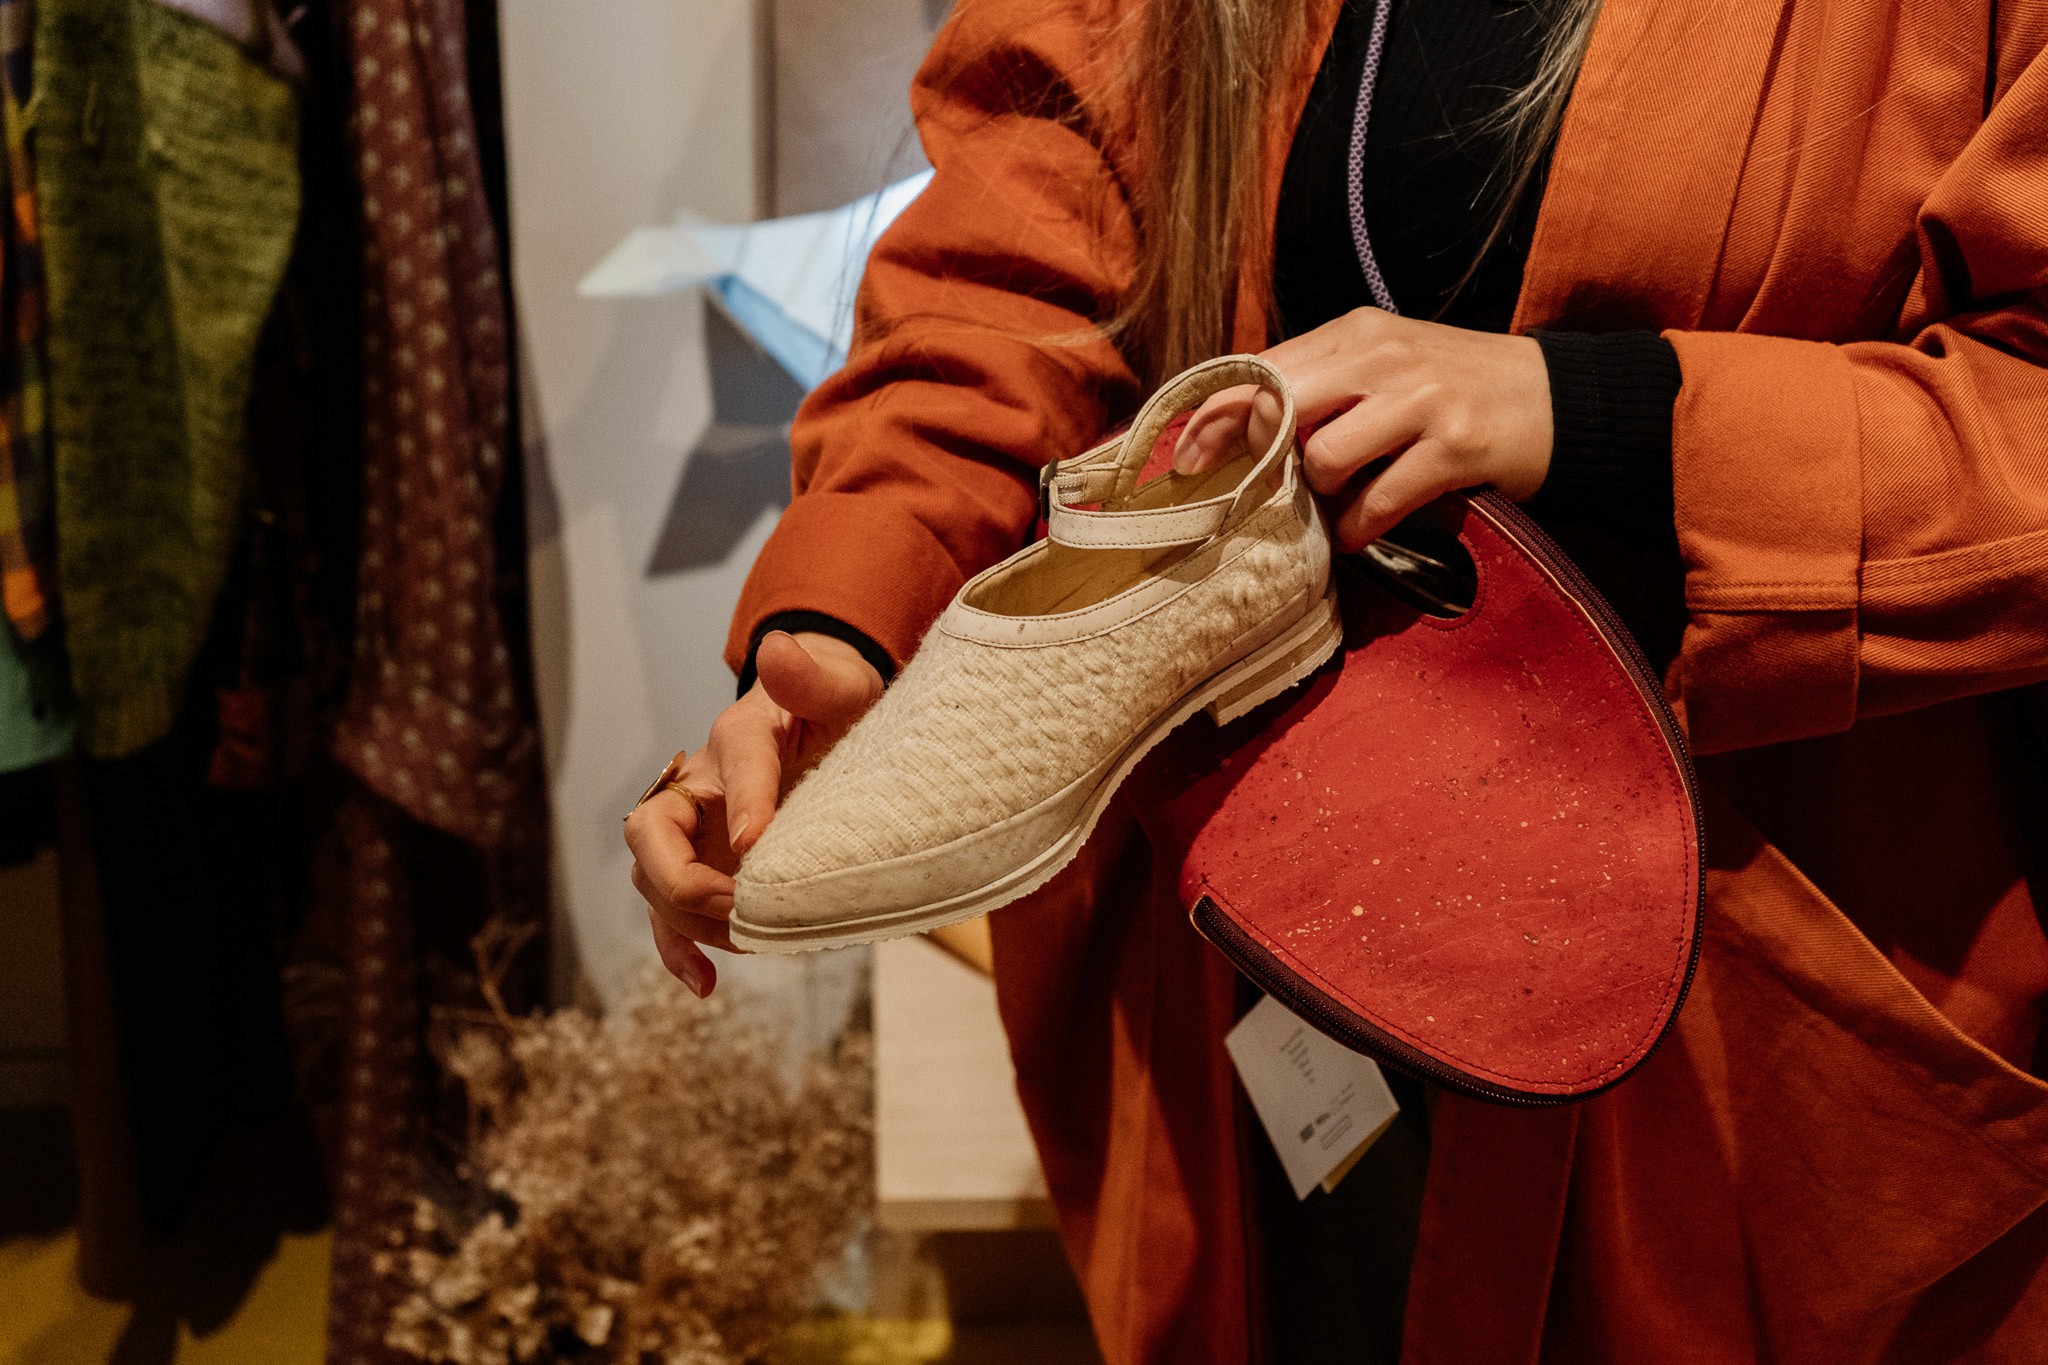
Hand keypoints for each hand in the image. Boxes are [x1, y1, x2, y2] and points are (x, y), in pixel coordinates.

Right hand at [624, 631, 882, 995]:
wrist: (825, 728)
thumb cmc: (836, 709)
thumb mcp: (841, 686)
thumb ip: (812, 677)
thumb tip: (778, 651)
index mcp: (740, 734)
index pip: (734, 763)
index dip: (745, 803)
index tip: (757, 843)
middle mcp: (700, 784)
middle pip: (653, 831)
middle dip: (684, 877)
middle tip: (736, 903)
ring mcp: (694, 833)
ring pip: (655, 881)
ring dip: (690, 920)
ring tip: (745, 942)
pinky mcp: (701, 870)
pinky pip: (671, 915)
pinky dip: (680, 950)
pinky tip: (704, 983)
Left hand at [1173, 307, 1552, 550]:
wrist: (1559, 400)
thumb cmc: (1456, 388)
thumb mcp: (1385, 367)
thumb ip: (1319, 386)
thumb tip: (1234, 427)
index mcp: (1355, 333)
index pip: (1258, 370)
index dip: (1211, 419)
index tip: (1183, 461)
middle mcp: (1383, 357)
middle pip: (1278, 407)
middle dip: (1252, 460)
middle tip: (1250, 496)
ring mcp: (1420, 399)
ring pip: (1323, 459)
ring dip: (1319, 498)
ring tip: (1336, 506)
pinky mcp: (1453, 445)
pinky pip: (1377, 500)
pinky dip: (1358, 527)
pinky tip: (1359, 530)